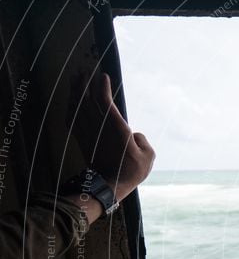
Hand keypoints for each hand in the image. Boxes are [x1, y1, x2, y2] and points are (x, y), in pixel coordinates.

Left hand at [67, 71, 154, 202]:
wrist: (109, 187)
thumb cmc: (131, 172)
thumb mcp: (148, 157)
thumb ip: (143, 141)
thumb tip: (135, 135)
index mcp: (117, 130)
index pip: (105, 103)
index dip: (102, 88)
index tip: (103, 76)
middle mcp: (100, 128)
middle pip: (88, 101)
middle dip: (85, 84)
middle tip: (85, 71)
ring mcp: (89, 133)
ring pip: (78, 107)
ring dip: (76, 92)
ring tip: (76, 79)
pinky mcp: (82, 140)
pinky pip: (73, 119)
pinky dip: (70, 107)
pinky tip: (70, 101)